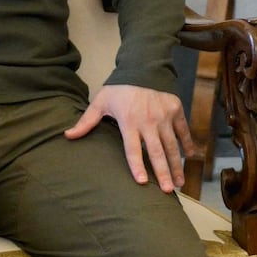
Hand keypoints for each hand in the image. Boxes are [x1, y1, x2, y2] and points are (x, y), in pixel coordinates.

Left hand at [65, 83, 197, 192]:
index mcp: (129, 121)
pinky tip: (190, 156)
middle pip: (156, 151)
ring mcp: (164, 115)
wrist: (143, 65)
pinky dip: (188, 143)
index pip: (133, 148)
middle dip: (163, 172)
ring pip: (172, 145)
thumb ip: (87, 121)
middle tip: (168, 192)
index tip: (142, 182)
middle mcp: (149, 121)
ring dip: (176, 165)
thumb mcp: (101, 101)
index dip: (137, 166)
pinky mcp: (176, 109)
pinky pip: (183, 129)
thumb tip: (67, 136)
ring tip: (179, 183)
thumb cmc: (119, 87)